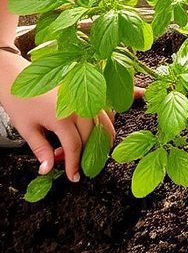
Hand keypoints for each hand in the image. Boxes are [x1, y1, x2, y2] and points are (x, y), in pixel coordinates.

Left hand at [0, 52, 114, 182]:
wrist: (16, 75)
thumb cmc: (19, 100)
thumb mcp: (27, 129)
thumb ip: (41, 150)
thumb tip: (48, 170)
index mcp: (62, 118)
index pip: (75, 147)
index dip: (74, 165)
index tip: (73, 176)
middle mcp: (78, 107)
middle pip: (92, 137)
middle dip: (84, 154)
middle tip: (69, 161)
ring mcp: (84, 97)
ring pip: (104, 122)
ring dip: (99, 138)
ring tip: (86, 149)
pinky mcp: (84, 91)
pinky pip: (104, 108)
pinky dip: (105, 120)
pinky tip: (95, 129)